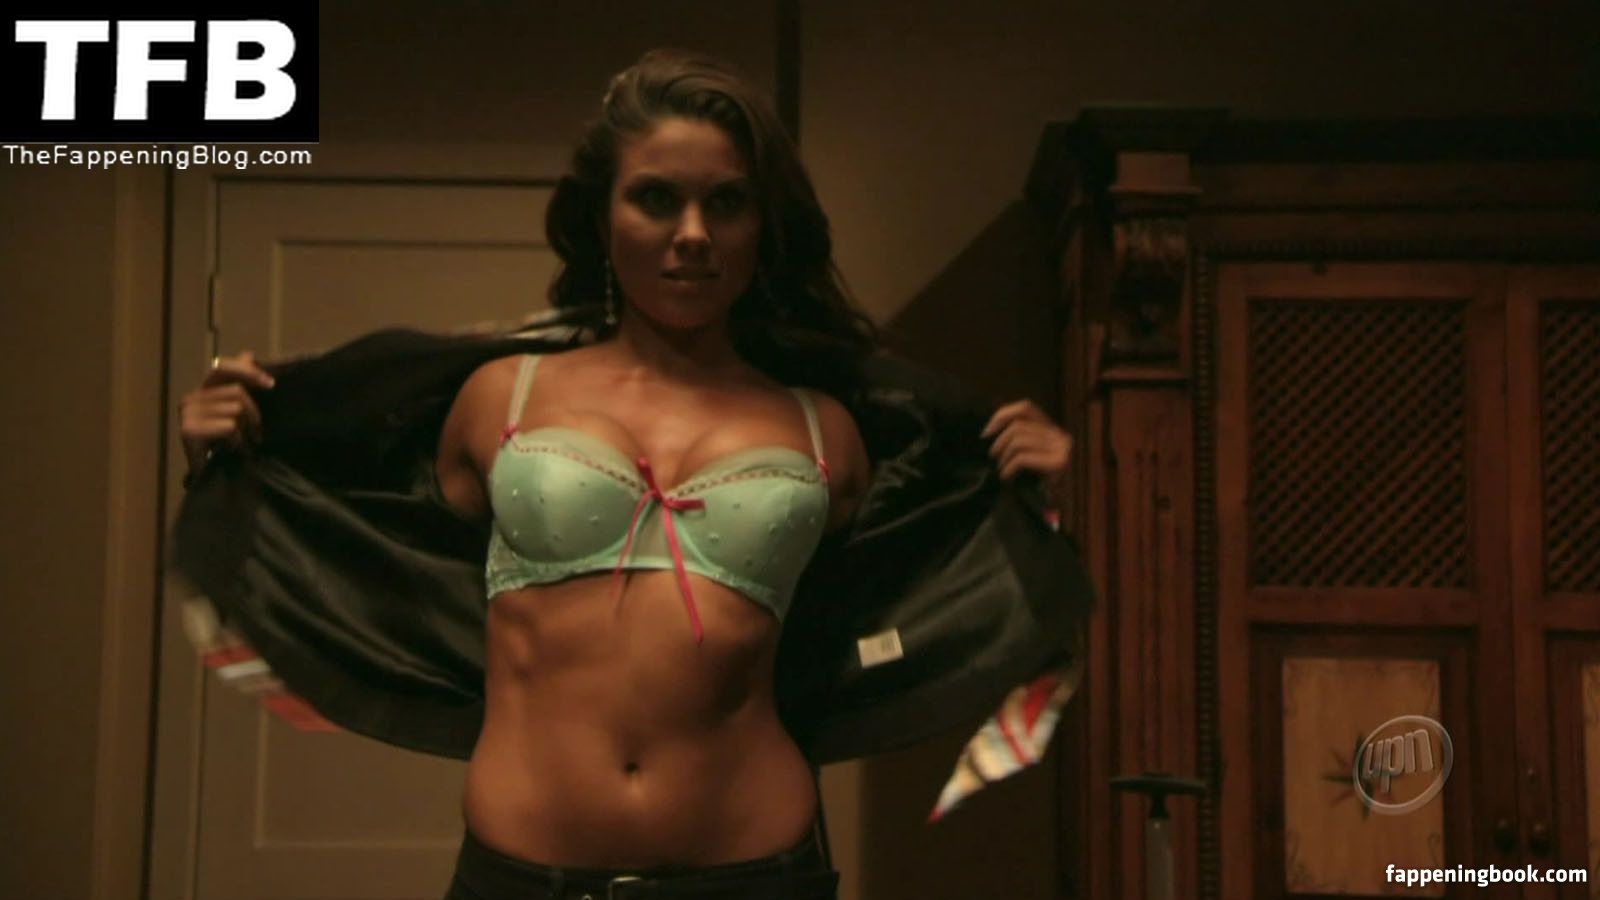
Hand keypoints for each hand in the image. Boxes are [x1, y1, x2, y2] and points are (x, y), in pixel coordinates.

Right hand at [178, 351, 274, 474]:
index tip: (271, 385)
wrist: (212, 476)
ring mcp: (187, 413)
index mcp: (203, 390)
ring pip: (236, 409)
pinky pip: (229, 426)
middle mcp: (191, 397)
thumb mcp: (239, 410)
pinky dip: (237, 440)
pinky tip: (230, 450)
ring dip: (245, 430)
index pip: (223, 366)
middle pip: (237, 391)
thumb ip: (242, 382)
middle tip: (254, 434)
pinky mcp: (188, 430)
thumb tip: (248, 354)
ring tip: (239, 443)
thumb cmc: (228, 443)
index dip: (248, 371)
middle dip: (253, 414)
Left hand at [980, 399, 1073, 505]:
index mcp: (1054, 430)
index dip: (1002, 415)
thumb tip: (991, 428)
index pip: (1026, 408)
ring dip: (1003, 457)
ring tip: (1001, 470)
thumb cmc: (1039, 486)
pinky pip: (1022, 457)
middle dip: (999, 442)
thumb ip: (1019, 438)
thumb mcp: (1031, 456)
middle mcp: (1061, 436)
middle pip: (1018, 425)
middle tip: (993, 459)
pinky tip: (1007, 478)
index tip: (986, 433)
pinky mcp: (1059, 464)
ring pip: (1018, 439)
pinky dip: (1008, 468)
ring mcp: (1062, 449)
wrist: (1054, 512)